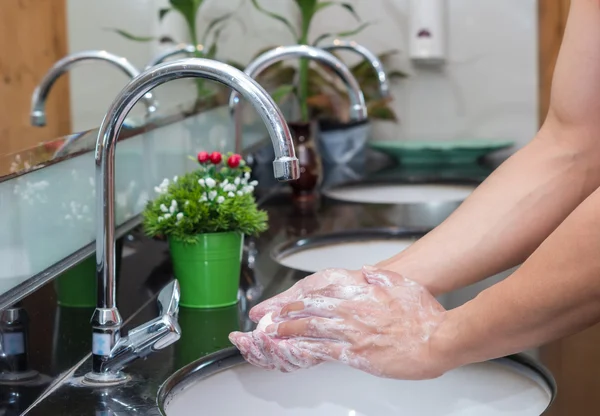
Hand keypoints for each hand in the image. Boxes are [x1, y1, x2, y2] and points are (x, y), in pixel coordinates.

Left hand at [229, 266, 447, 379]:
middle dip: (287, 315)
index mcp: (361, 293)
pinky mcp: (357, 354)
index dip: (300, 299)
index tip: (288, 302)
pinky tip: (294, 352)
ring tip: (272, 334)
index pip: (322, 293)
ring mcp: (352, 332)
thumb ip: (381, 277)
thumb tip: (365, 272)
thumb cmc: (425, 315)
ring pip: (312, 329)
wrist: (439, 339)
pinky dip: (305, 350)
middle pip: (311, 310)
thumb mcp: (402, 285)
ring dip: (289, 331)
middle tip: (270, 319)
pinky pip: (325, 351)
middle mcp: (352, 311)